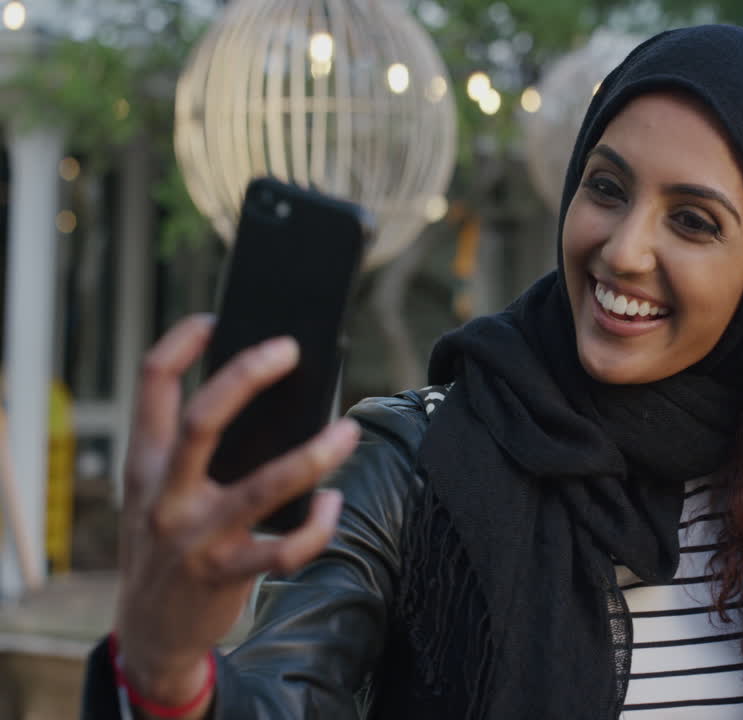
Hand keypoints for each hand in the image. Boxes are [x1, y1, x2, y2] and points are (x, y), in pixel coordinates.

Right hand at [113, 315, 358, 716]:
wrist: (150, 634)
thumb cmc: (169, 546)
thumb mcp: (160, 495)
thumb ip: (196, 455)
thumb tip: (274, 404)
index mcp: (145, 464)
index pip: (151, 386)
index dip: (181, 343)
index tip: (217, 318)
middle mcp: (164, 494)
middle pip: (202, 420)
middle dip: (245, 377)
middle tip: (290, 348)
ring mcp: (195, 536)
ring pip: (262, 485)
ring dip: (313, 456)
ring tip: (349, 430)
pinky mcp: (225, 574)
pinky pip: (284, 549)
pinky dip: (316, 527)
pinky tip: (333, 505)